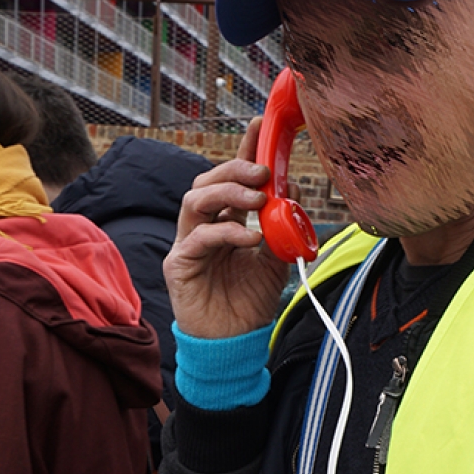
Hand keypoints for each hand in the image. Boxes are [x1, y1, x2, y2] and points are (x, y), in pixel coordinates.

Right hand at [162, 119, 290, 338]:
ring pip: (195, 199)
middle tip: (263, 173)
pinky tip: (250, 238)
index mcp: (225, 223)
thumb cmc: (249, 305)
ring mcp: (188, 245)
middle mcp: (203, 229)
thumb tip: (294, 190)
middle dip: (235, 169)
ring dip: (227, 192)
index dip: (243, 151)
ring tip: (258, 200)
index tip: (260, 127)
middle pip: (207, 181)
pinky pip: (198, 237)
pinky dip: (226, 232)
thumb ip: (282, 228)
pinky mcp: (179, 265)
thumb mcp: (275, 261)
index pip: (231, 180)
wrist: (234, 345)